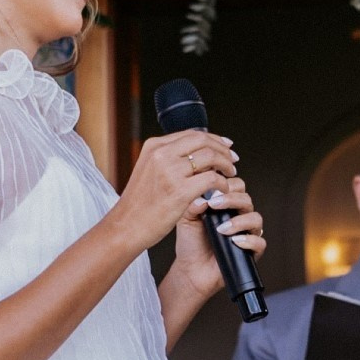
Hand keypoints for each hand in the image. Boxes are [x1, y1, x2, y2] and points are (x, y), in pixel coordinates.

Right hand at [111, 131, 235, 247]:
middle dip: (223, 149)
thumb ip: (168, 159)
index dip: (213, 139)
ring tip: (230, 174)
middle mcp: (162, 154)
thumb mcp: (148, 170)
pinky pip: (212, 179)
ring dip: (225, 165)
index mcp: (154, 146)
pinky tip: (224, 190)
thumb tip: (195, 154)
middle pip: (203, 140)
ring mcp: (171, 171)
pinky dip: (223, 183)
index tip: (225, 146)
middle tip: (233, 159)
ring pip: (211, 157)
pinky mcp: (180, 191)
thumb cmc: (139, 204)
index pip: (191, 134)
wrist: (126, 226)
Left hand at [168, 176, 265, 299]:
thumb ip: (192, 205)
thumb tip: (203, 198)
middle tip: (214, 205)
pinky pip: (260, 242)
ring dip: (239, 221)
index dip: (226, 184)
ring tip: (221, 228)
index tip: (211, 192)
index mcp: (226, 205)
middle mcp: (239, 216)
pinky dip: (249, 240)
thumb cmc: (190, 244)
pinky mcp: (252, 251)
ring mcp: (247, 233)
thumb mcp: (186, 220)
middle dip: (231, 199)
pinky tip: (234, 241)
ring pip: (256, 218)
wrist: (192, 270)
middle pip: (246, 198)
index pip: (236, 186)